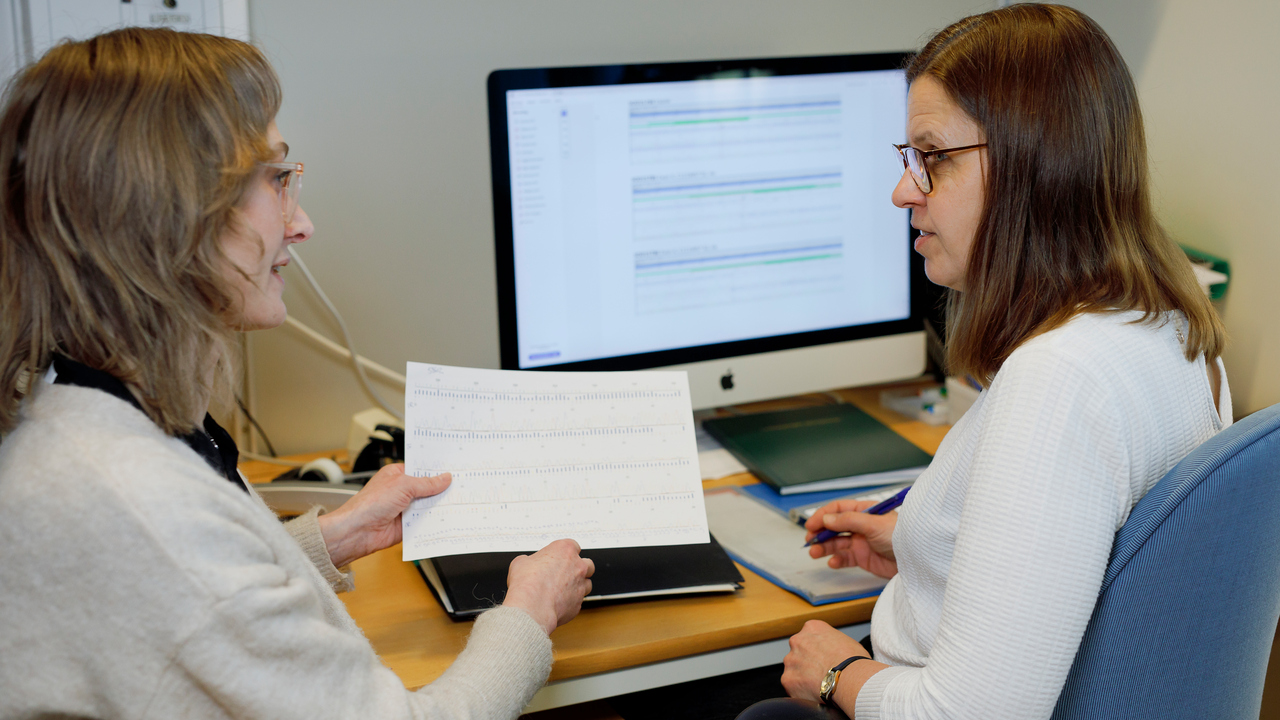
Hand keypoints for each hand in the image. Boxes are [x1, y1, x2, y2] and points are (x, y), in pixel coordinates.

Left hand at [316, 464, 450, 567]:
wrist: (358, 531)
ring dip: (439, 505)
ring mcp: (405, 508)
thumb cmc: (370, 504)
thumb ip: (426, 483)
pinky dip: (434, 521)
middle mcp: (401, 491)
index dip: (436, 470)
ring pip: (428, 505)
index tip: (453, 469)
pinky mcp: (408, 525)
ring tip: (459, 500)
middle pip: (427, 488)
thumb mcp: (402, 485)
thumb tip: (444, 479)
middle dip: (441, 489)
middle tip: (461, 485)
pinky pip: (425, 521)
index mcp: (397, 475)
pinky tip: (447, 517)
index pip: (421, 469)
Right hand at [502, 539, 594, 635]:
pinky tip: (558, 603)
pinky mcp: (578, 604)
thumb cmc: (527, 583)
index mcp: (565, 550)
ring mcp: (580, 585)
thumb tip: (526, 564)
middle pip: (588, 564)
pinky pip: (578, 601)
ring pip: (587, 584)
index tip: (559, 558)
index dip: (566, 553)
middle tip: (565, 574)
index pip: (574, 546)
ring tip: (562, 590)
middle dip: (579, 569)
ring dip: (578, 586)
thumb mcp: (520, 562)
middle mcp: (577, 566)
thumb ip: (529, 560)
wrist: (532, 606)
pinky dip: (571, 602)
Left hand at [782, 620, 869, 702]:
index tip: (824, 659)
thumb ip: (832, 643)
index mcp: (812, 628)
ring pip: (794, 670)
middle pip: (799, 652)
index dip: (818, 650)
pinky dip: (802, 691)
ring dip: (803, 677)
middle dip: (807, 662)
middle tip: (821, 673)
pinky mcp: (788, 680)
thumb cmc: (854, 661)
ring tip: (820, 685)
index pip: (810, 637)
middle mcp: (797, 641)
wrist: (850, 679)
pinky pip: (793, 687)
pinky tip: (815, 693)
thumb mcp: (846, 641)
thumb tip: (834, 652)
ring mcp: (790, 660)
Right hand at [804, 499, 898, 578]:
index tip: (811, 524)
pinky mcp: (864, 558)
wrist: (917, 561)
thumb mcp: (874, 524)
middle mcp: (862, 526)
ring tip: (815, 553)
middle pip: (834, 527)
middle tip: (810, 540)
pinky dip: (837, 560)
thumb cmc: (903, 537)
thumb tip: (827, 519)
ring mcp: (862, 542)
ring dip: (824, 547)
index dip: (823, 515)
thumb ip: (849, 521)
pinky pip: (845, 558)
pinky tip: (833, 562)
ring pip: (837, 543)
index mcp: (865, 512)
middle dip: (820, 533)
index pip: (839, 509)